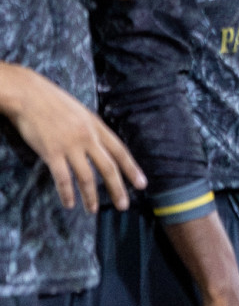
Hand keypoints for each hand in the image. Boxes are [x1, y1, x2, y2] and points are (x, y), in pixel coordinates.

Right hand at [0, 64, 145, 211]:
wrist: (28, 95)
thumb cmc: (52, 102)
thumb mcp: (81, 112)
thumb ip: (90, 129)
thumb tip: (99, 145)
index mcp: (97, 126)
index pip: (120, 151)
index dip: (132, 169)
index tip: (141, 184)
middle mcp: (88, 137)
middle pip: (108, 167)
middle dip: (118, 188)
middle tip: (124, 205)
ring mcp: (70, 145)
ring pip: (87, 176)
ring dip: (91, 196)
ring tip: (93, 210)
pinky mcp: (52, 152)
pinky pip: (63, 178)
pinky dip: (67, 193)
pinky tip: (70, 204)